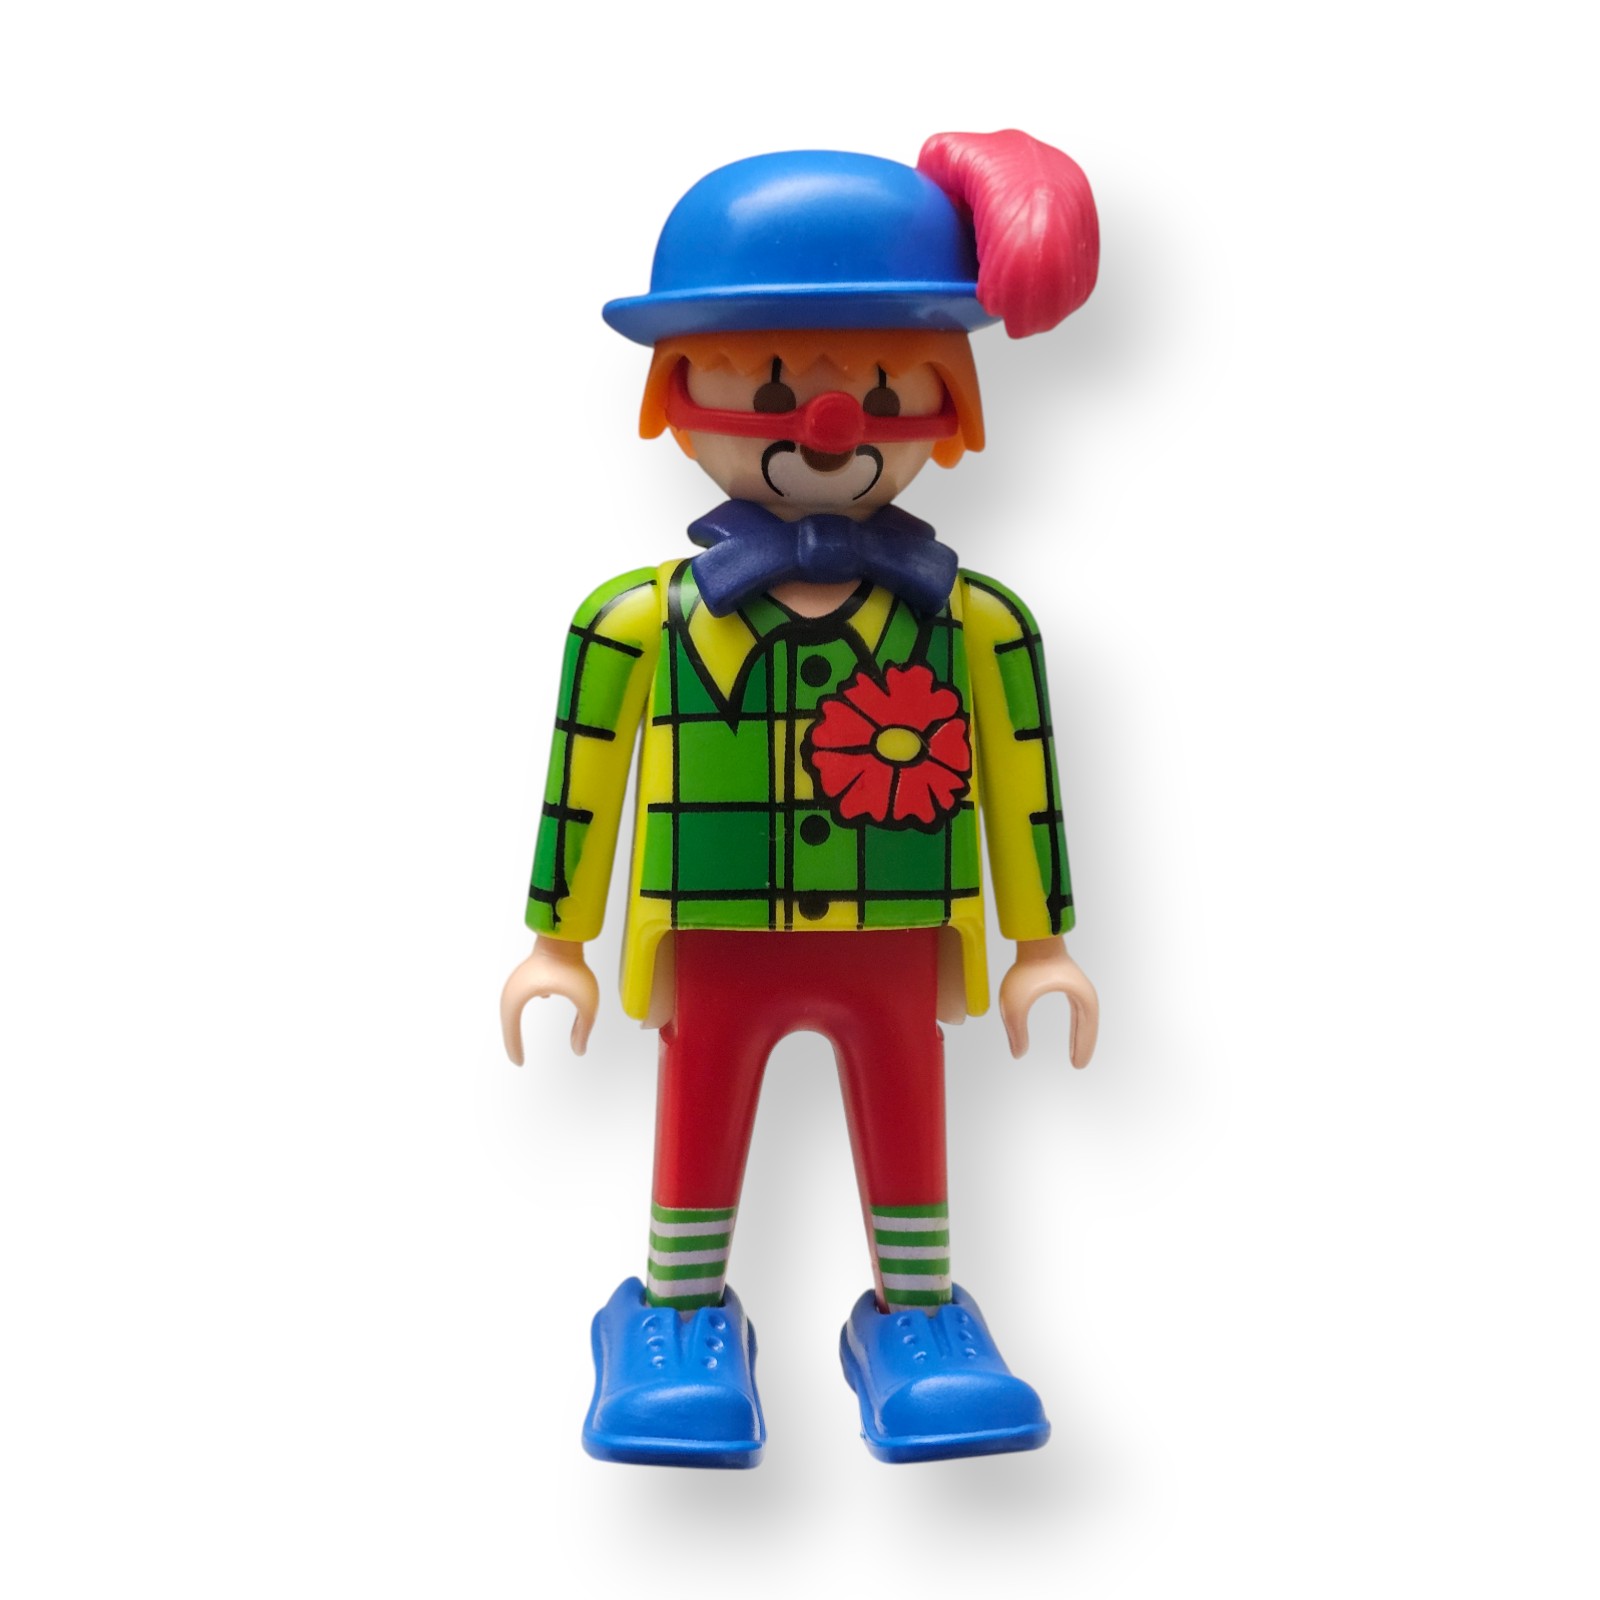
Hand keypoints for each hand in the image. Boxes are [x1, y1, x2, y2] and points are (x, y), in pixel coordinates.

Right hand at [500, 937, 598, 1062]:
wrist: (565, 934)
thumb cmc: (572, 966)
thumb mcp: (585, 1003)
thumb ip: (583, 1028)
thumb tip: (579, 1051)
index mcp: (518, 998)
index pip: (510, 1030)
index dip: (513, 1047)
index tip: (519, 1062)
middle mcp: (512, 988)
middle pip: (507, 1019)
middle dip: (511, 1038)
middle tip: (517, 1057)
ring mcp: (520, 977)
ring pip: (513, 1005)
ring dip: (516, 1021)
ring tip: (520, 1037)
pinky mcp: (531, 969)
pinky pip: (524, 991)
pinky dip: (528, 1002)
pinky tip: (546, 998)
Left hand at [998, 937, 1098, 1067]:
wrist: (1031, 936)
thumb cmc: (1027, 966)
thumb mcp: (1015, 1004)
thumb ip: (1016, 1030)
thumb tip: (1018, 1054)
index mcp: (1081, 998)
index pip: (1086, 1029)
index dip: (1082, 1047)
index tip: (1078, 1066)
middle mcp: (1083, 991)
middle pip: (1088, 1025)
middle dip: (1083, 1044)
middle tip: (1078, 1064)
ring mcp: (1076, 984)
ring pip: (1084, 1017)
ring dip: (1081, 1034)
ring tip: (1075, 1052)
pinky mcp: (1066, 979)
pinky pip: (1077, 1009)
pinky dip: (1077, 1024)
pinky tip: (1072, 1030)